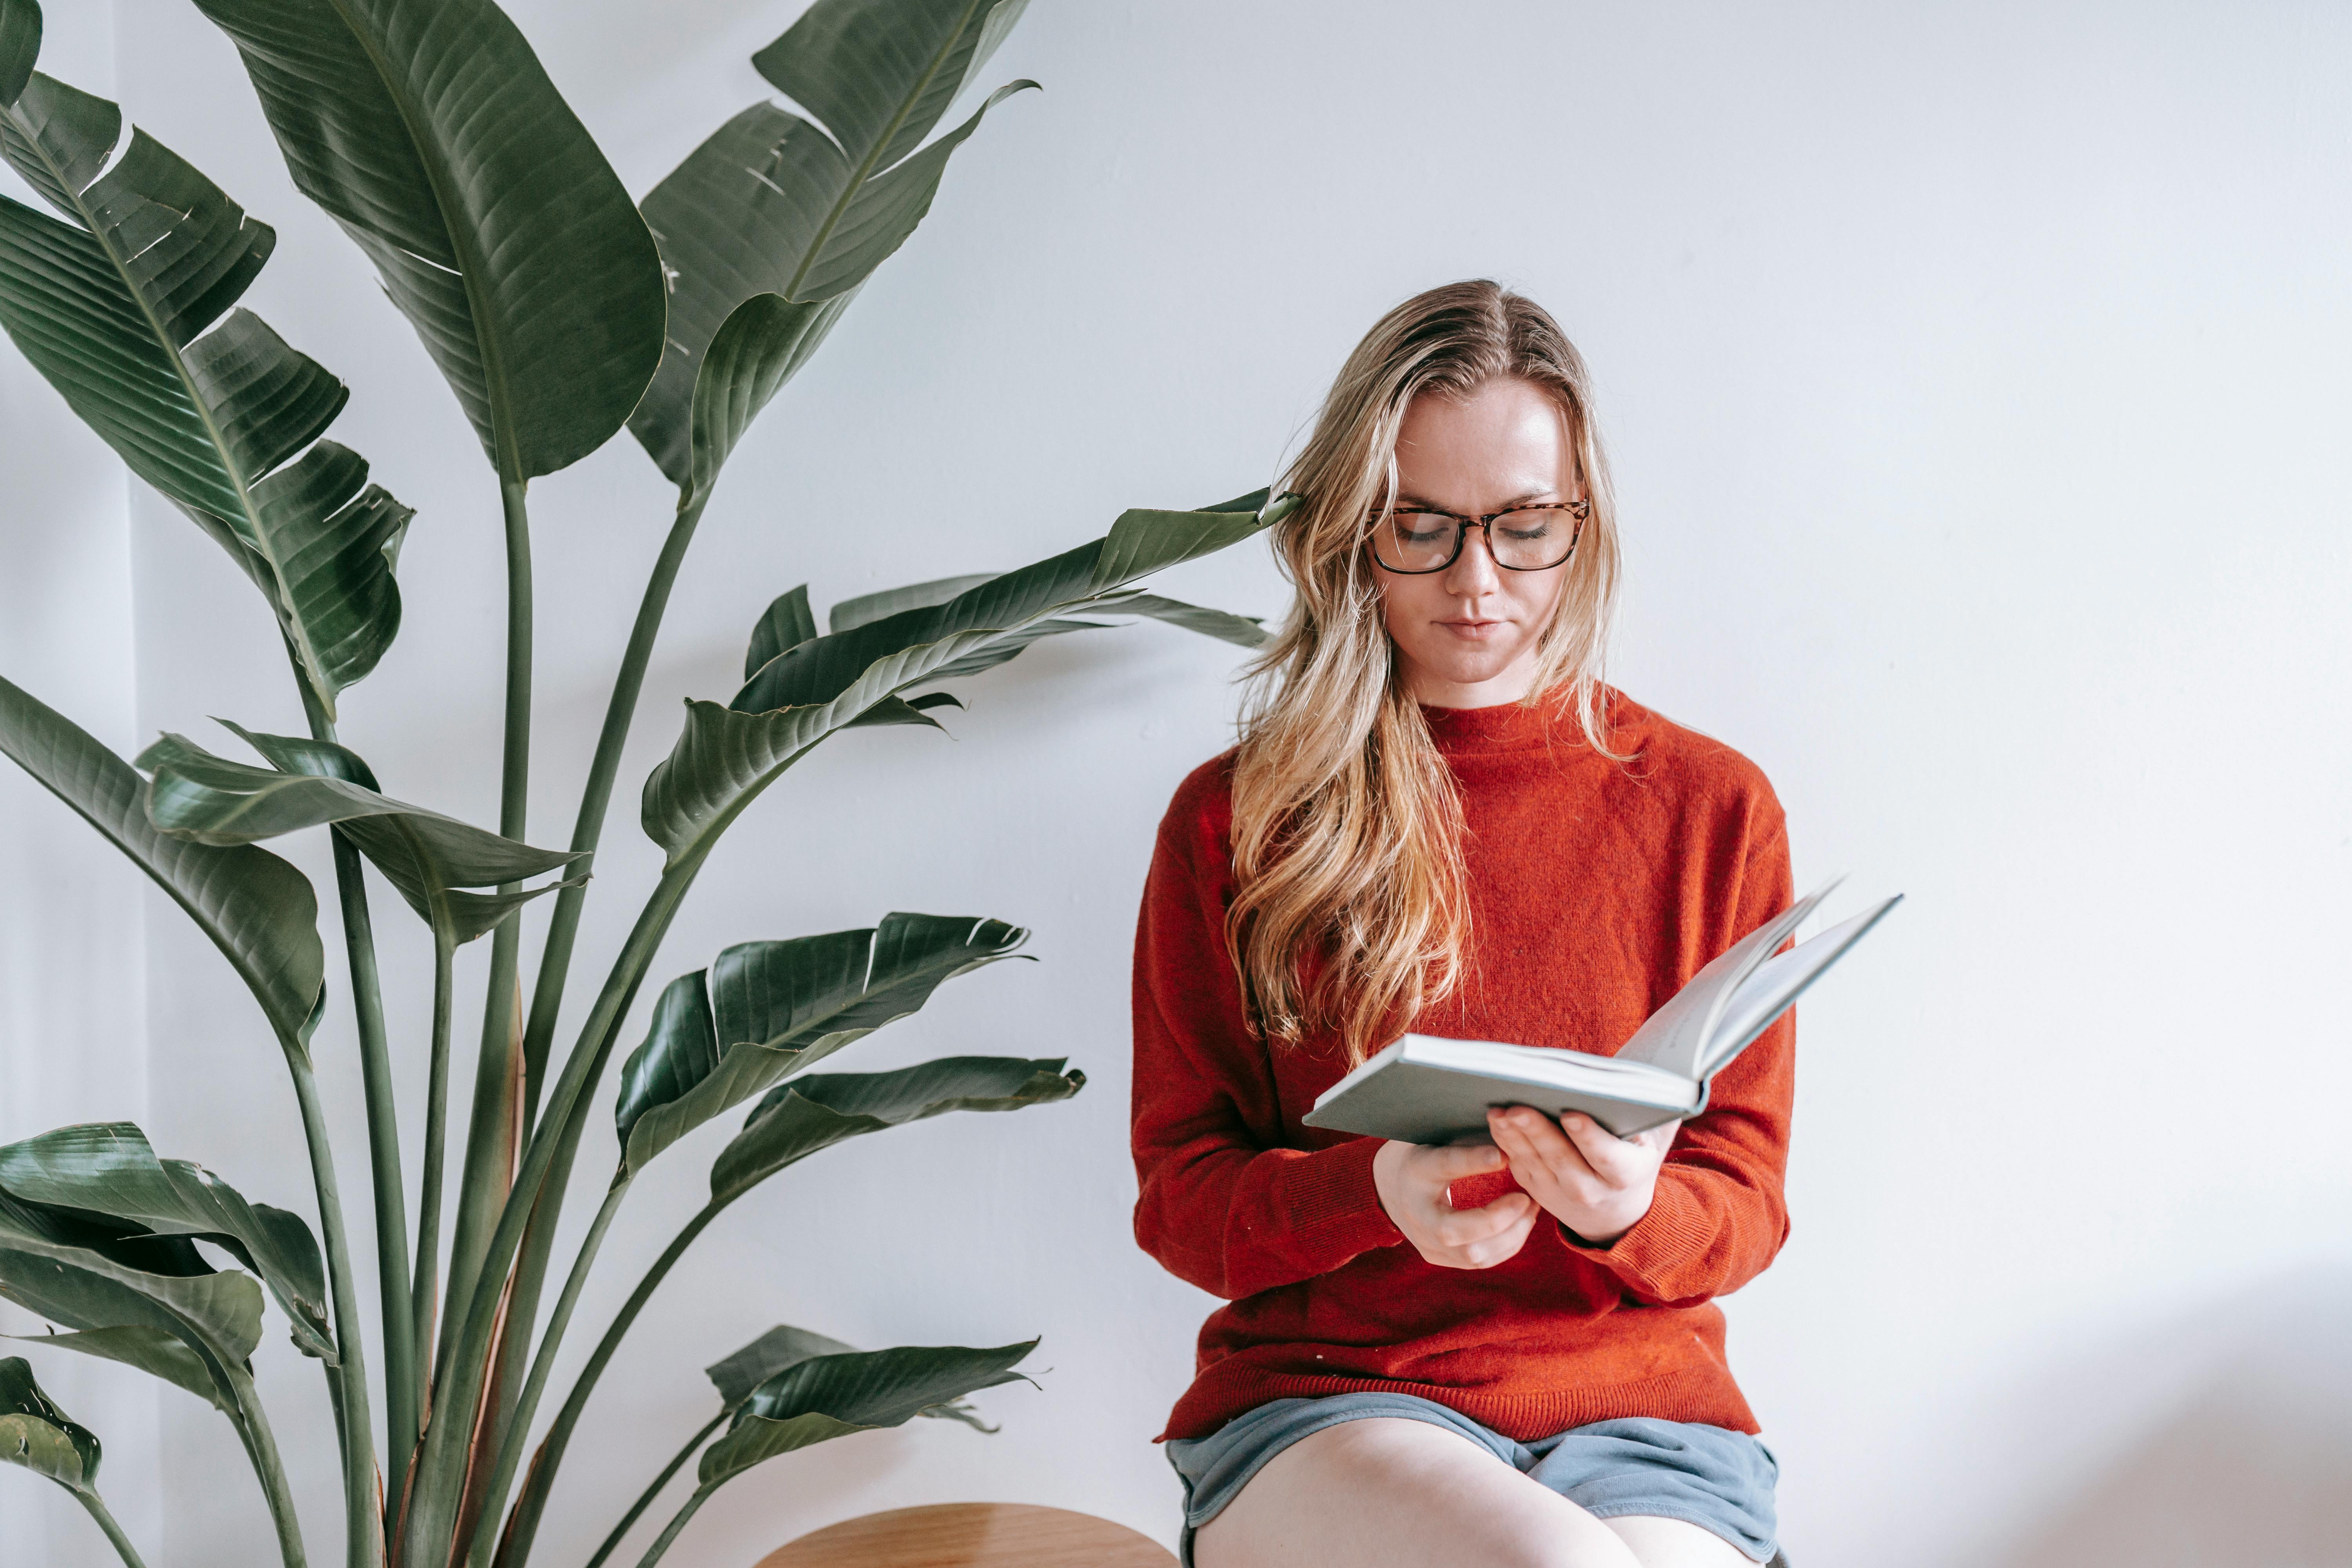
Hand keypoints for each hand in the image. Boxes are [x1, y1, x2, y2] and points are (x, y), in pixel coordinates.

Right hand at [1371, 1139, 1536, 1269]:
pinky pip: (1479, 1261)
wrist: (1388, 1187)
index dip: (1473, 1161)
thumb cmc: (1424, 1156)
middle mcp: (1416, 1212)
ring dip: (1510, 1235)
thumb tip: (1509, 1127)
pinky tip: (1521, 1224)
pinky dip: (1506, 1244)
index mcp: (1416, 1170)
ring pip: (1472, 1254)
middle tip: (1525, 1198)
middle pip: (1453, 1230)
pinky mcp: (1437, 1256)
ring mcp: (1425, 1241)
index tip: (1503, 1155)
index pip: (1444, 1165)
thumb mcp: (1437, 1140)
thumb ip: (1467, 1140)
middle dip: (1496, 1219)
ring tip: (1530, 1210)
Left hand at [1487, 1106, 1674, 1246]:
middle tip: (1518, 1107)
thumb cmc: (1634, 1161)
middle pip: (1562, 1159)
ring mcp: (1560, 1194)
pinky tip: (1496, 1120)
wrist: (1616, 1213)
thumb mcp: (1653, 1143)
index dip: (1589, 1137)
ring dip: (1513, 1136)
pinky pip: (1518, 1165)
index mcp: (1625, 1175)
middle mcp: (1591, 1190)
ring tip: (1498, 1110)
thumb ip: (1657, 1115)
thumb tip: (1666, 1084)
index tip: (1571, 1115)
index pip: (1607, 1157)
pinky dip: (1505, 1142)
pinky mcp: (1537, 1190)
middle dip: (1538, 1132)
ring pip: (1534, 1162)